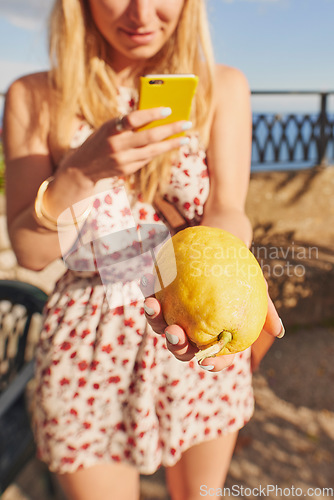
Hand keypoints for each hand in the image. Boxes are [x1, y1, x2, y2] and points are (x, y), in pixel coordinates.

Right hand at [59, 108, 190, 182]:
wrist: (83, 167)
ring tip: (184, 138)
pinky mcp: (127, 170)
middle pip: (149, 137)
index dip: (151, 114)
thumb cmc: (100, 139)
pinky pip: (146, 159)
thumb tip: (156, 116)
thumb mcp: (109, 127)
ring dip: (170, 144)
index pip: (134, 119)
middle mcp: (117, 146)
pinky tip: (170, 145)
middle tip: (186, 123)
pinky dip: (158, 151)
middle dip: (170, 129)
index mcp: (111, 129)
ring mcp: (122, 160)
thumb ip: (128, 123)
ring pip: (152, 151)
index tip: (168, 109)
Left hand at [141, 276, 283, 372]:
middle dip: (175, 344)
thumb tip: (278, 331)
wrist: (222, 246)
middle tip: (174, 332)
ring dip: (153, 318)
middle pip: (181, 347)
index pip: (214, 359)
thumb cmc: (241, 273)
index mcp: (214, 336)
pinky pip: (151, 295)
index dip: (210, 364)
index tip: (205, 361)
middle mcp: (192, 329)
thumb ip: (265, 310)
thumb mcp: (256, 289)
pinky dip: (147, 290)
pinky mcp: (162, 294)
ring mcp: (174, 314)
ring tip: (152, 305)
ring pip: (160, 325)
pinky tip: (145, 280)